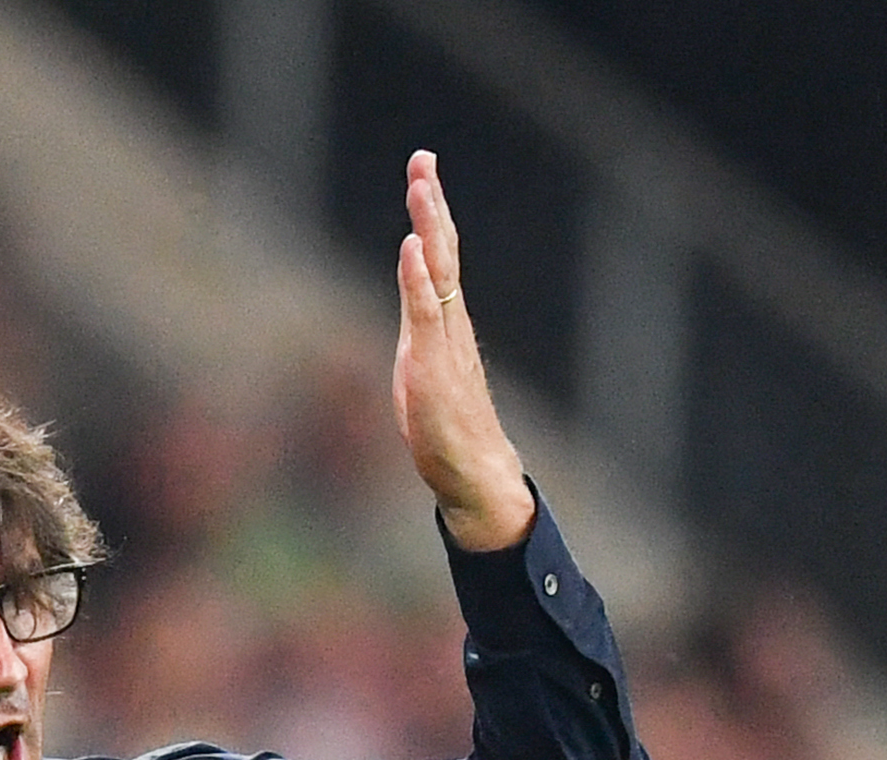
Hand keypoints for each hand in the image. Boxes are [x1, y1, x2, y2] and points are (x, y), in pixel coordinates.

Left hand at [391, 151, 532, 552]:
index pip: (436, 258)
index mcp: (442, 323)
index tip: (423, 173)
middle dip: (431, 204)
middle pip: (441, 252)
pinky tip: (412, 248)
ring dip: (428, 228)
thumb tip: (415, 304)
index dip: (429, 217)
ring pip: (437, 273)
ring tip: (422, 186)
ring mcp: (444, 343)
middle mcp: (448, 324)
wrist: (474, 473)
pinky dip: (418, 279)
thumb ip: (420, 333)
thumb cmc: (447, 429)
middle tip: (424, 160)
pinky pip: (426, 314)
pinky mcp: (434, 366)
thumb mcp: (421, 370)